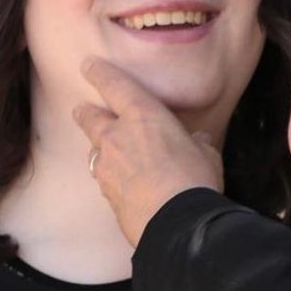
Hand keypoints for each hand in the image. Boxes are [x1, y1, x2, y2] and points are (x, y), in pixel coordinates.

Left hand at [74, 57, 222, 245]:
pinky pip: (103, 178)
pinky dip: (109, 176)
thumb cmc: (195, 180)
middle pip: (89, 117)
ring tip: (106, 151)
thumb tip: (199, 141)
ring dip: (98, 148)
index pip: (113, 85)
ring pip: (93, 150)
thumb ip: (196, 144)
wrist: (176, 224)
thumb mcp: (205, 154)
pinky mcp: (105, 193)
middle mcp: (116, 136)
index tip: (88, 66)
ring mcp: (107, 166)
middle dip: (86, 112)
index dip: (99, 73)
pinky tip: (120, 183)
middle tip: (84, 110)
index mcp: (142, 115)